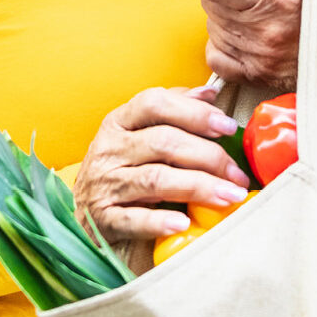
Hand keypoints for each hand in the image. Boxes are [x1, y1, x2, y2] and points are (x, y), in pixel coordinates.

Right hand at [73, 85, 250, 240]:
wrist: (79, 211)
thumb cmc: (120, 166)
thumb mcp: (137, 132)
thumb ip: (173, 110)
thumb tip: (209, 93)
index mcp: (119, 121)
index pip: (155, 103)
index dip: (194, 112)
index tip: (227, 127)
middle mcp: (110, 149)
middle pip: (163, 142)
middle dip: (208, 156)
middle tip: (238, 173)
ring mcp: (104, 183)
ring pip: (155, 179)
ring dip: (198, 187)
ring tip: (230, 195)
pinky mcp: (104, 218)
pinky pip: (133, 219)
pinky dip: (160, 221)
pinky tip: (184, 223)